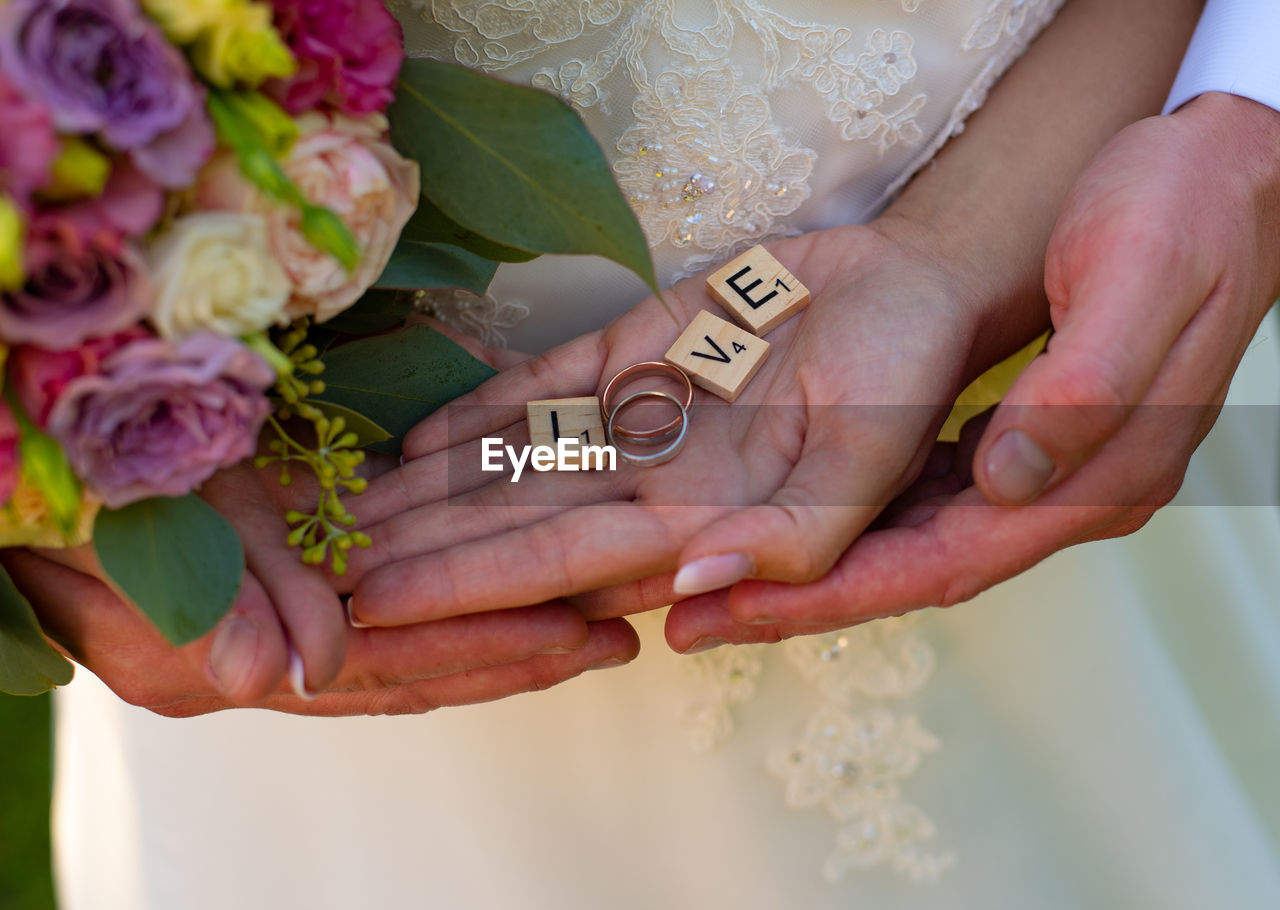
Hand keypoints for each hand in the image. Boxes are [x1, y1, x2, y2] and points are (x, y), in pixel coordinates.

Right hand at [6, 540, 634, 716]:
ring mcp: (257, 623)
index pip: (385, 669)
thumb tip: (292, 675)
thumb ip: (211, 602)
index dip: (484, 652)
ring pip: (399, 638)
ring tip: (582, 613)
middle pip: (408, 667)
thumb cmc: (58, 495)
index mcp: (213, 661)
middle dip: (511, 651)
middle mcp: (246, 659)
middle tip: (612, 634)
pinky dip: (434, 594)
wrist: (4, 463)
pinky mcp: (264, 578)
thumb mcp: (128, 534)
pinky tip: (493, 576)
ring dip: (489, 625)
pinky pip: (366, 602)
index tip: (577, 638)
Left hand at [339, 224, 985, 627]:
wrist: (908, 287)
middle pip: (511, 524)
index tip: (375, 605)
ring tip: (339, 510)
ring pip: (512, 463)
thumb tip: (697, 592)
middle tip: (315, 568)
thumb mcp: (871, 462)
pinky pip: (543, 392)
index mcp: (700, 523)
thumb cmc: (906, 379)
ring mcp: (636, 420)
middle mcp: (653, 484)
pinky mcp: (630, 354)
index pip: (560, 564)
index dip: (467, 585)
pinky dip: (478, 412)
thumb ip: (795, 538)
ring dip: (426, 490)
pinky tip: (412, 443)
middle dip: (416, 548)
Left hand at [664, 93, 1279, 646]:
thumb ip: (1084, 390)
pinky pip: (919, 502)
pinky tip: (787, 521)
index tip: (735, 605)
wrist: (1224, 178)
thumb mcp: (1142, 281)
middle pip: (910, 572)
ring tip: (712, 584)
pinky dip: (847, 521)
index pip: (944, 563)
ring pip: (906, 545)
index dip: (833, 592)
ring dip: (812, 570)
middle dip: (798, 601)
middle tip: (689, 618)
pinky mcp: (1022, 444)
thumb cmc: (1185, 214)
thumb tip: (1009, 477)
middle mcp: (1067, 494)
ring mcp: (1045, 473)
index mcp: (1098, 476)